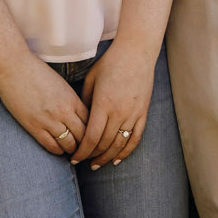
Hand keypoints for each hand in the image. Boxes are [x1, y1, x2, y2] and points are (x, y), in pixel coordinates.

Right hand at [0, 59, 93, 155]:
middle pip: (83, 135)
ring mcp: (49, 120)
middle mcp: (64, 111)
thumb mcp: (60, 84)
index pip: (91, 121)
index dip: (93, 130)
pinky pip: (51, 145)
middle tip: (85, 148)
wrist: (13, 68)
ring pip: (69, 144)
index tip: (92, 135)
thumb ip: (69, 99)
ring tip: (72, 151)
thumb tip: (76, 113)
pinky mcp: (34, 127)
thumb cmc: (36, 71)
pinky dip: (57, 150)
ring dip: (72, 149)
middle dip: (86, 143)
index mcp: (72, 98)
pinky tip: (58, 149)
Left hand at [72, 42, 154, 167]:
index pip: (91, 137)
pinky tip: (117, 160)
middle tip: (82, 162)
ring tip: (96, 164)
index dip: (82, 151)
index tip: (74, 158)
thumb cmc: (110, 63)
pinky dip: (126, 152)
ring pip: (119, 144)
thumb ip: (85, 102)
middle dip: (91, 156)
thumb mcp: (91, 80)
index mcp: (103, 104)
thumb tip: (79, 122)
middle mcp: (119, 112)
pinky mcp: (143, 113)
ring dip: (107, 157)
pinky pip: (135, 138)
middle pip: (104, 144)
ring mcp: (133, 114)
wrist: (136, 52)